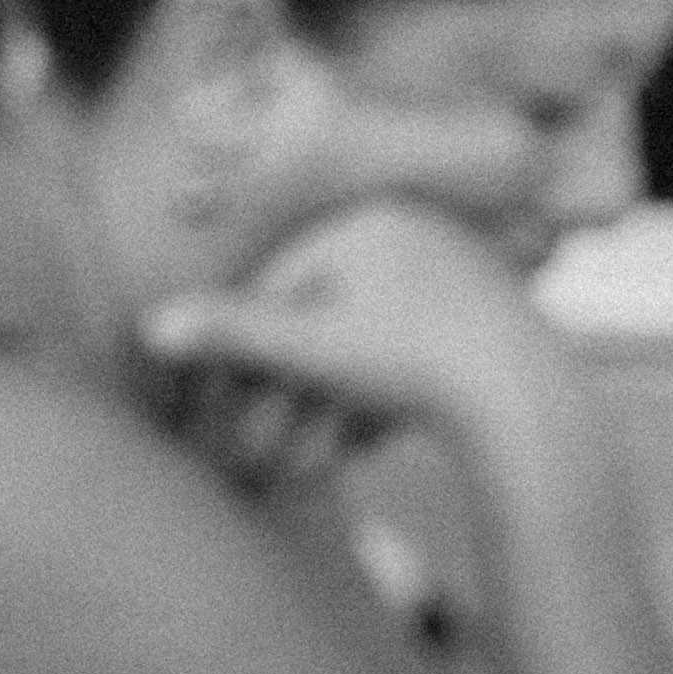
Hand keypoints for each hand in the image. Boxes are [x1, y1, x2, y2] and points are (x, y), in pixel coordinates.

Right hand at [142, 200, 584, 467]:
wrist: (524, 397)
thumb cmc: (413, 365)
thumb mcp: (312, 350)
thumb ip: (233, 334)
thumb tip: (148, 325)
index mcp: (367, 223)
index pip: (273, 288)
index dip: (237, 352)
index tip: (208, 408)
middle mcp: (410, 230)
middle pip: (317, 317)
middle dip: (285, 384)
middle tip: (255, 446)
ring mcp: (448, 267)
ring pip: (357, 341)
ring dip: (327, 399)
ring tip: (314, 451)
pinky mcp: (475, 310)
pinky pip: (405, 351)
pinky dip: (379, 393)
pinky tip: (372, 435)